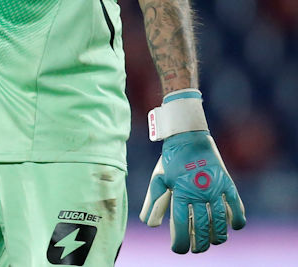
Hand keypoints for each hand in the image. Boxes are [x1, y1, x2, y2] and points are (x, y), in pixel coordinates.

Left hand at [140, 131, 245, 252]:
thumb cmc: (171, 161)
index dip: (180, 242)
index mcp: (179, 192)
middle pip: (201, 227)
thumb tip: (150, 225)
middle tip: (197, 249)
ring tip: (214, 242)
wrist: (188, 137)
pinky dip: (237, 218)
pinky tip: (234, 227)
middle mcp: (198, 192)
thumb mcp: (159, 179)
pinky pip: (236, 205)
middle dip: (199, 243)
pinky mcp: (227, 183)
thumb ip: (154, 202)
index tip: (179, 250)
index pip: (180, 224)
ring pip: (220, 221)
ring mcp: (214, 188)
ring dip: (218, 236)